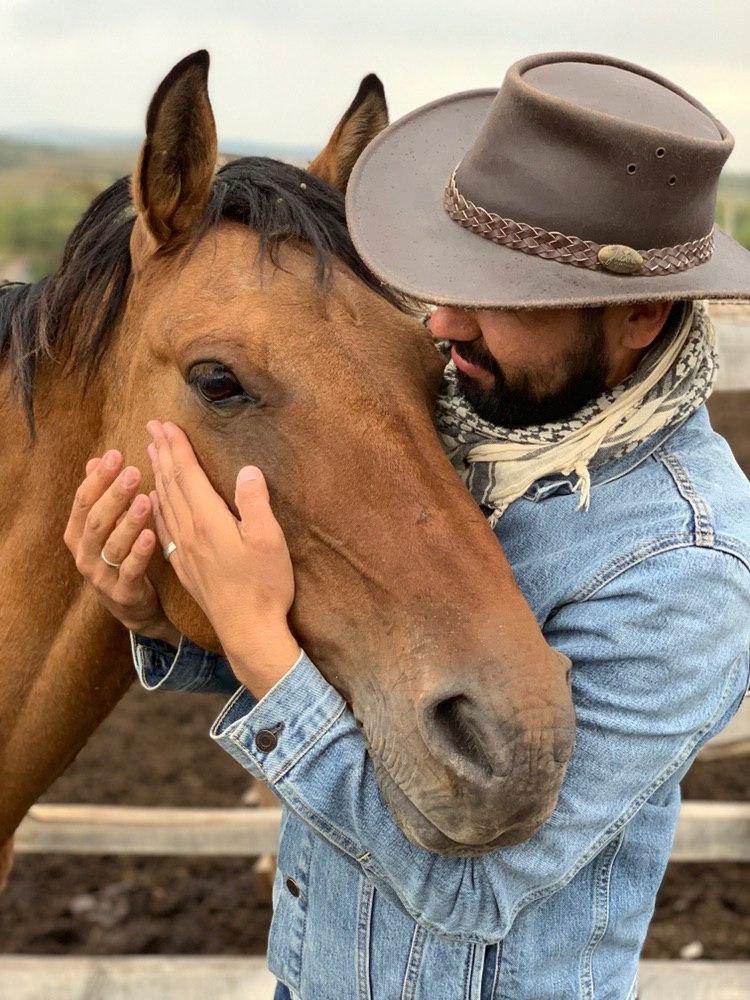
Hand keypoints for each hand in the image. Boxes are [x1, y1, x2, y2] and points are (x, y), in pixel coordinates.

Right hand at [64, 450, 180, 646]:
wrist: (131, 606)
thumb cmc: (119, 556)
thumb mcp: (106, 526)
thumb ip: (100, 496)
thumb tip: (94, 460)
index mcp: (77, 534)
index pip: (83, 501)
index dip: (99, 478)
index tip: (116, 454)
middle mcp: (84, 554)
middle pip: (96, 521)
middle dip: (114, 495)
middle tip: (134, 471)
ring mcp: (101, 576)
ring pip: (112, 545)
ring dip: (129, 521)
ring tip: (145, 500)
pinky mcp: (122, 592)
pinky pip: (130, 570)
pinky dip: (140, 552)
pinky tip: (152, 534)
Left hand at [146, 420, 300, 695]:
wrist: (248, 631)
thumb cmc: (264, 585)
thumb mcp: (269, 540)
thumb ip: (255, 503)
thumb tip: (247, 469)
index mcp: (209, 520)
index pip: (188, 474)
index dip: (176, 447)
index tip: (165, 423)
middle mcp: (190, 532)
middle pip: (171, 484)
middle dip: (162, 453)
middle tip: (151, 428)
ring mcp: (184, 550)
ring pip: (164, 504)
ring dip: (156, 475)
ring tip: (150, 454)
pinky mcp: (185, 566)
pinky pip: (164, 527)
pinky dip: (156, 507)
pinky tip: (154, 501)